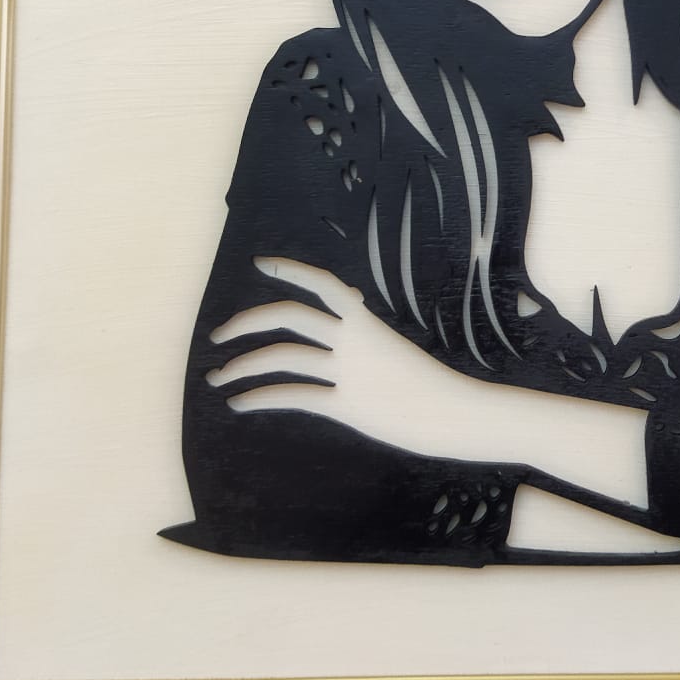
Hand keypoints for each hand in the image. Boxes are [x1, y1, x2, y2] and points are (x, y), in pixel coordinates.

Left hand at [205, 255, 650, 505]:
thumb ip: (367, 338)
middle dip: (246, 323)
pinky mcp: (348, 406)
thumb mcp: (397, 349)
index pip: (323, 284)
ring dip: (243, 366)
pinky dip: (260, 397)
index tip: (260, 266)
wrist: (460, 413)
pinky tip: (240, 403)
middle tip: (219, 334)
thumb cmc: (431, 384)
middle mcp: (355, 341)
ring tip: (219, 377)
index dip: (290, 271)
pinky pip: (295, 397)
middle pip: (289, 318)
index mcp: (368, 322)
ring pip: (284, 359)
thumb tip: (352, 317)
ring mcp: (350, 373)